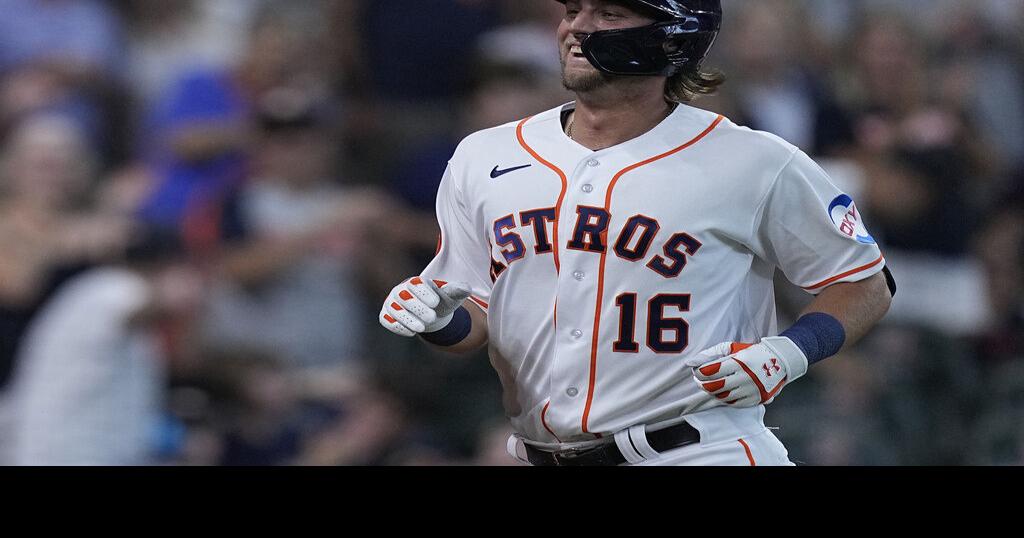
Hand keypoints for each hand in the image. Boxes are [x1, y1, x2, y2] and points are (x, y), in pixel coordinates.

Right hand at [379, 277, 471, 336]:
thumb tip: (466, 288)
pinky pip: (386, 320)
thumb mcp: (451, 297)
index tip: (436, 303)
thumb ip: (458, 291)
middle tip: (432, 318)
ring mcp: (392, 303)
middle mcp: (401, 290)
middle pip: (403, 296)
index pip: (416, 283)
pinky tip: (411, 332)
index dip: (424, 292)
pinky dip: (396, 326)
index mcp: (416, 282)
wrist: (431, 313)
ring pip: (394, 308)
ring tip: (421, 328)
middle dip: (417, 307)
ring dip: (407, 319)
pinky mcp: (386, 316)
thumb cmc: (441, 302)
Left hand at [683, 337, 808, 407]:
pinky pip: (734, 404)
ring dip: (712, 392)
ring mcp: (751, 390)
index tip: (696, 370)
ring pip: (723, 397)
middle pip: (714, 386)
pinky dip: (724, 399)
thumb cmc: (752, 352)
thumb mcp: (731, 348)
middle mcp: (745, 377)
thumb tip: (690, 363)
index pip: (710, 371)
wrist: (781, 360)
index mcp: (739, 362)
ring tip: (710, 386)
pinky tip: (722, 392)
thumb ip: (710, 354)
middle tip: (698, 380)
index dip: (699, 372)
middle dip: (702, 384)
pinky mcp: (756, 399)